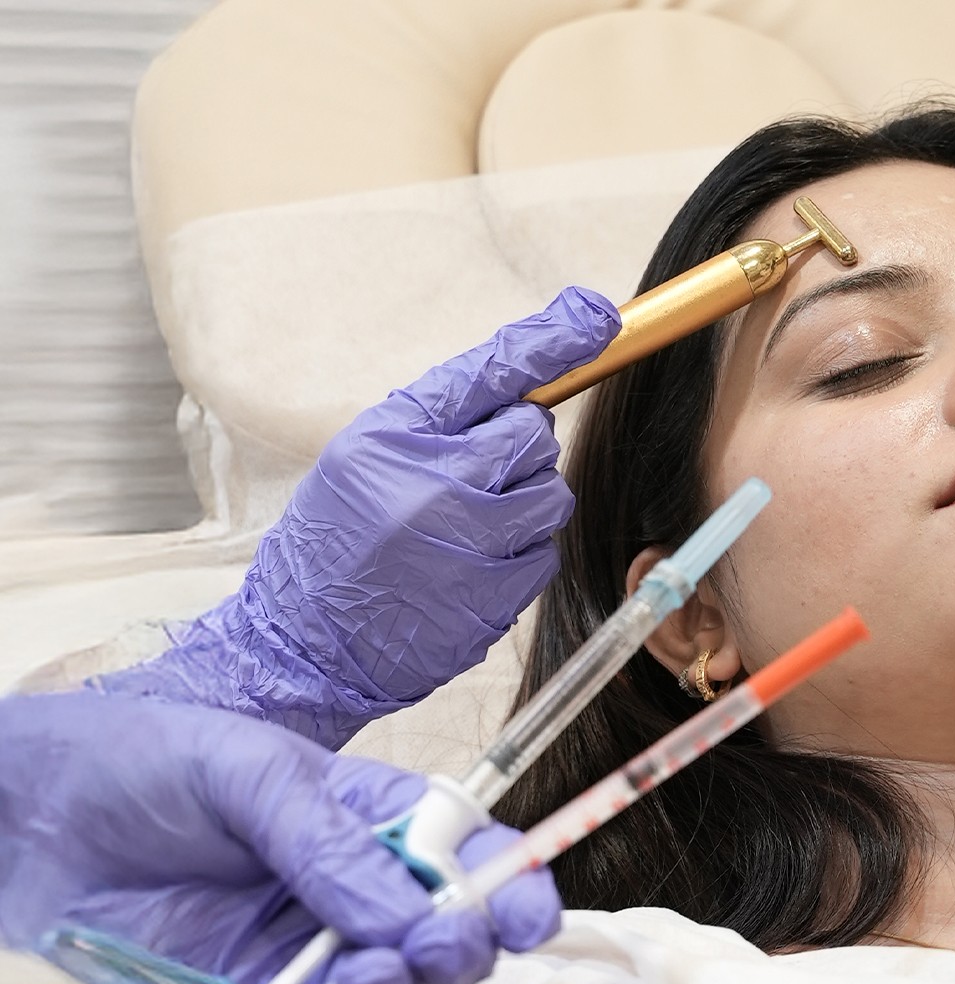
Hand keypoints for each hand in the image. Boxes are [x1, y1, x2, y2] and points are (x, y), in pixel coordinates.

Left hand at [0, 692, 562, 983]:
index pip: (468, 852)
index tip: (530, 918)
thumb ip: (330, 845)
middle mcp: (347, 889)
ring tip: (364, 982)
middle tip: (437, 948)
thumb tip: (414, 917)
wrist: (19, 814)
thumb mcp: (247, 773)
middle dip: (459, 948)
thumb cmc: (138, 760)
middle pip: (443, 933)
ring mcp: (296, 950)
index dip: (514, 884)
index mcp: (368, 816)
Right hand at [92, 288, 620, 748]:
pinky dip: (518, 559)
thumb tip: (535, 390)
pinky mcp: (490, 598)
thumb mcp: (365, 456)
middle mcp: (432, 485)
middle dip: (516, 453)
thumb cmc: (338, 540)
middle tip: (466, 480)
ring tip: (463, 528)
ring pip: (550, 495)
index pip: (489, 373)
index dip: (550, 340)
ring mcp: (465, 545)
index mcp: (394, 436)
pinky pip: (543, 555)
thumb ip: (444, 419)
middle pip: (535, 436)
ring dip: (523, 506)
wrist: (302, 642)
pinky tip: (468, 569)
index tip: (596, 315)